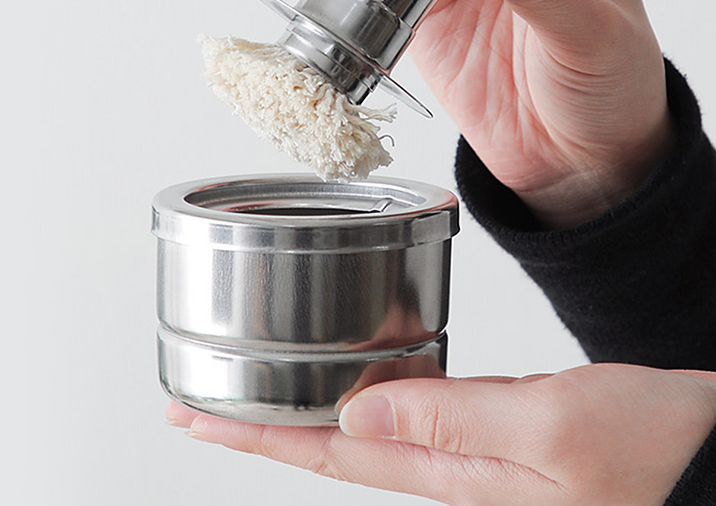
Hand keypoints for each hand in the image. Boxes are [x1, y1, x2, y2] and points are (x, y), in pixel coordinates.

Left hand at [167, 364, 715, 505]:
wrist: (705, 456)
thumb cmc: (648, 449)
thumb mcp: (550, 426)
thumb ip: (451, 417)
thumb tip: (360, 406)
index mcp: (452, 473)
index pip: (327, 452)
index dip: (255, 436)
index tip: (191, 419)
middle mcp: (448, 466)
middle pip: (331, 445)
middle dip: (260, 425)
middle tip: (198, 406)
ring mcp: (468, 451)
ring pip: (363, 427)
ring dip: (303, 411)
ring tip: (254, 394)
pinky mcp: (490, 429)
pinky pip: (406, 411)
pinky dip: (361, 394)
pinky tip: (347, 383)